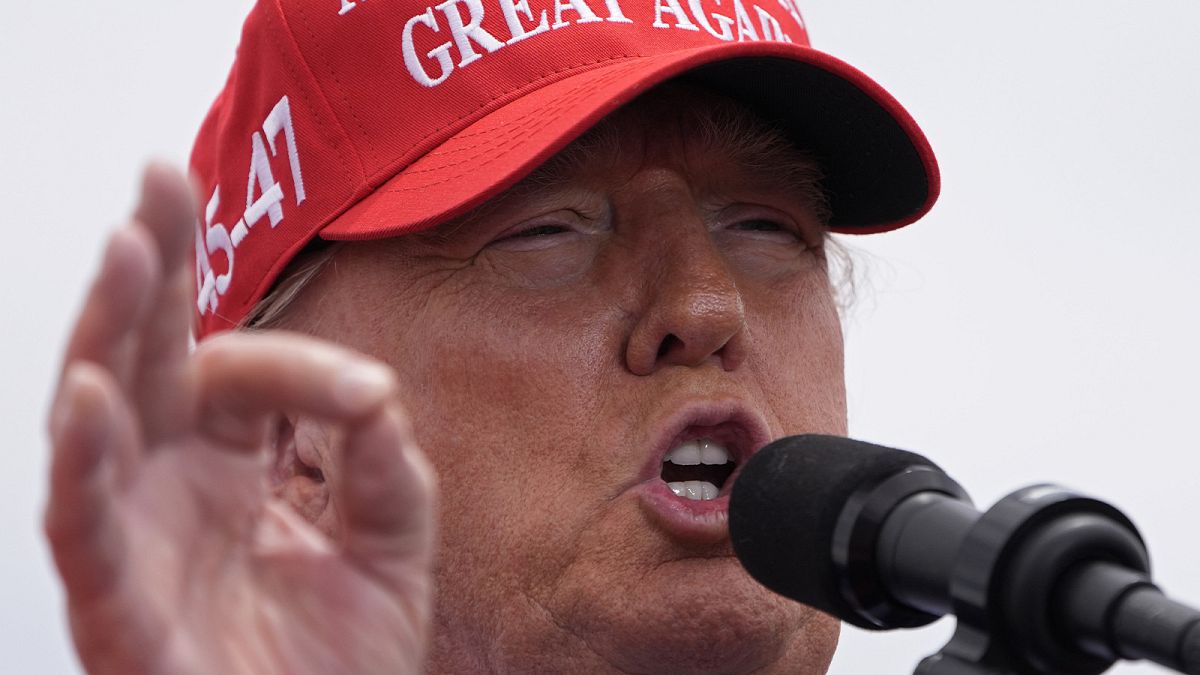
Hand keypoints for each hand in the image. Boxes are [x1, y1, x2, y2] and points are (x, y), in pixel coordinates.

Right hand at [44, 165, 435, 674]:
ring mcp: (134, 542)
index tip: (367, 396)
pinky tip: (90, 393)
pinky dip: (83, 463)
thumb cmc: (345, 663)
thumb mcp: (394, 547)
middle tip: (157, 178)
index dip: (297, 365)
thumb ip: (388, 466)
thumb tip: (375, 393)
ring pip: (97, 422)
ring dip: (105, 334)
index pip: (242, 374)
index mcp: (228, 467)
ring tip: (124, 248)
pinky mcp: (117, 610)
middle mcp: (168, 490)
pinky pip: (83, 529)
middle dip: (149, 268)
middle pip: (143, 360)